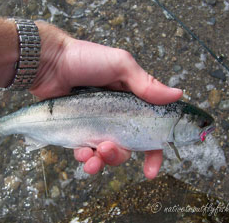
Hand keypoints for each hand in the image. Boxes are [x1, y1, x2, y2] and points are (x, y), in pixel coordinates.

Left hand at [30, 22, 181, 178]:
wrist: (50, 62)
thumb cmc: (86, 59)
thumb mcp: (120, 65)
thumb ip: (146, 83)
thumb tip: (178, 95)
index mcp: (131, 103)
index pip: (149, 130)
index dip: (154, 151)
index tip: (152, 170)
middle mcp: (116, 117)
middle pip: (126, 147)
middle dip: (119, 156)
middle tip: (108, 149)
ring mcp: (96, 126)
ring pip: (105, 154)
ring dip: (101, 161)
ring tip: (92, 159)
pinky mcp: (77, 131)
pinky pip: (84, 152)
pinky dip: (84, 157)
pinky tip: (80, 153)